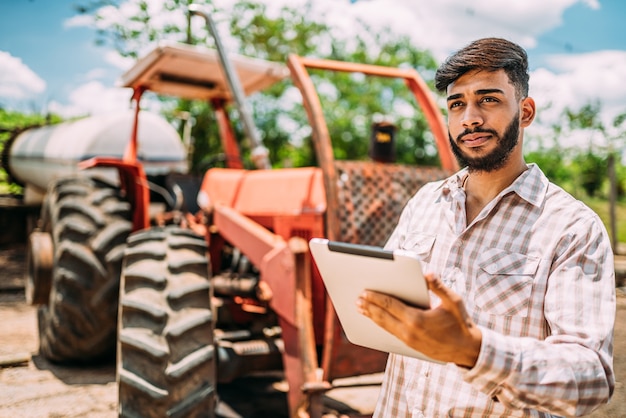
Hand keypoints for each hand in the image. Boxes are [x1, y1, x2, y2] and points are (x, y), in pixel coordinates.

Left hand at [356, 273, 481, 366]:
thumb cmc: (461, 323)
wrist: (467, 350)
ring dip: (371, 316)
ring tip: (360, 308)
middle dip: (369, 307)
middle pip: (383, 317)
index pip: (391, 306)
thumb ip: (439, 287)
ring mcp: (409, 340)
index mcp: (418, 319)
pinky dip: (380, 325)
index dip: (376, 298)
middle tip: (357, 298)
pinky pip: (390, 333)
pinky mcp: (410, 346)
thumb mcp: (454, 302)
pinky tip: (374, 320)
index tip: (365, 292)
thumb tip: (428, 273)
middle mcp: (410, 332)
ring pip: (385, 326)